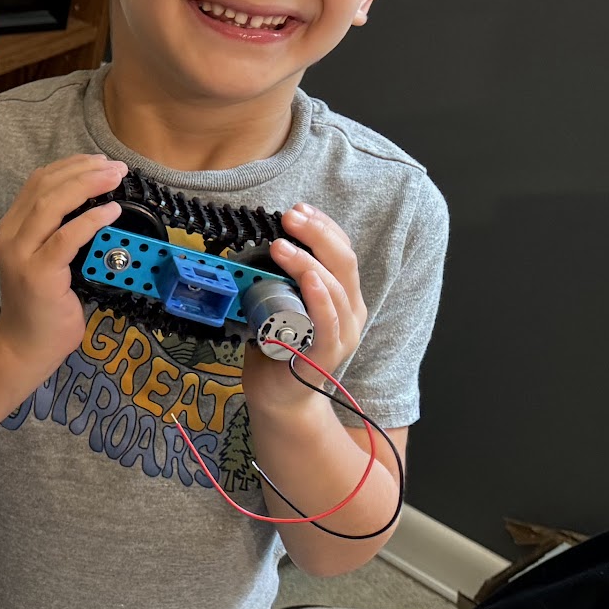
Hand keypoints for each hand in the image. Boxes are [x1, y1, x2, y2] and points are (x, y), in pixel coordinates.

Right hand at [0, 154, 126, 375]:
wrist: (25, 346)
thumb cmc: (43, 304)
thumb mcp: (47, 258)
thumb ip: (60, 231)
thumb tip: (97, 203)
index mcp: (12, 228)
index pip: (38, 182)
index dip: (70, 165)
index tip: (99, 161)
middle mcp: (11, 236)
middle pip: (45, 188)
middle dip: (83, 170)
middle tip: (116, 166)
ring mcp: (21, 255)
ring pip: (51, 206)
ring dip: (87, 186)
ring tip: (115, 178)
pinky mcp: (38, 275)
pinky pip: (66, 238)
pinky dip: (91, 221)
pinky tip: (112, 212)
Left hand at [243, 202, 368, 418]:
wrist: (279, 398)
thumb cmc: (278, 350)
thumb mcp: (279, 306)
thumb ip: (278, 280)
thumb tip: (259, 249)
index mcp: (342, 296)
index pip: (342, 252)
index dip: (324, 227)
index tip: (300, 209)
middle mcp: (349, 312)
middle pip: (344, 263)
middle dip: (317, 234)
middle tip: (290, 217)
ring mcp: (342, 333)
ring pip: (335, 288)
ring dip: (308, 261)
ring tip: (281, 245)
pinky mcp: (327, 354)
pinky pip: (328, 322)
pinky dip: (320, 299)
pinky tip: (308, 279)